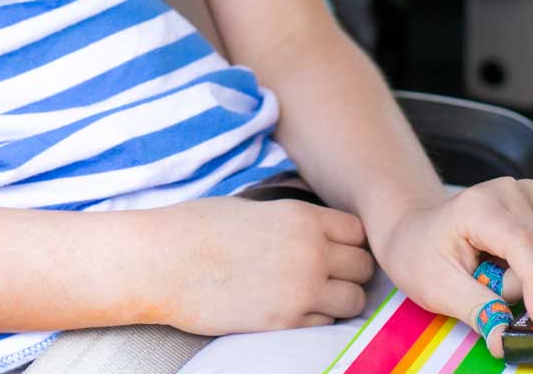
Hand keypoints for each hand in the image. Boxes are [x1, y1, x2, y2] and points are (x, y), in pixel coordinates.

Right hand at [160, 197, 374, 335]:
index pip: (358, 231)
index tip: (336, 246)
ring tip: (316, 294)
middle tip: (331, 273)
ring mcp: (301, 290)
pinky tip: (293, 308)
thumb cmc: (204, 226)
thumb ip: (294, 222)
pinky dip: (318, 318)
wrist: (168, 260)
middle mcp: (311, 252)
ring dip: (341, 297)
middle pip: (363, 266)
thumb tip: (314, 233)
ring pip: (353, 300)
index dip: (350, 240)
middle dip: (352, 270)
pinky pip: (326, 323)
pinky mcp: (286, 323)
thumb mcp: (258, 209)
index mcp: (303, 217)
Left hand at [369, 179, 532, 358]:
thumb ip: (478, 312)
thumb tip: (506, 340)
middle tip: (491, 283)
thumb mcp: (439, 288)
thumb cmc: (423, 255)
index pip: (524, 244)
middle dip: (527, 285)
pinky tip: (518, 262)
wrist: (418, 231)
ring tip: (501, 271)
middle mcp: (510, 190)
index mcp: (479, 206)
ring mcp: (530, 193)